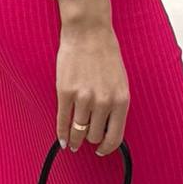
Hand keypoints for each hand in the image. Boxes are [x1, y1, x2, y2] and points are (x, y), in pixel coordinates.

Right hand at [55, 0, 128, 156]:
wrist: (88, 31)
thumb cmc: (105, 54)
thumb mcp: (120, 81)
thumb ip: (115, 105)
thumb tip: (107, 127)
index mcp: (121, 100)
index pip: (115, 136)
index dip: (107, 147)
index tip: (101, 151)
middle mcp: (104, 102)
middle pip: (95, 135)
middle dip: (90, 139)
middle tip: (84, 139)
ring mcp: (84, 97)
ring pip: (79, 131)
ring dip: (75, 140)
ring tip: (72, 143)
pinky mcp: (65, 91)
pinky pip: (63, 120)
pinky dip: (61, 133)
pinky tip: (62, 140)